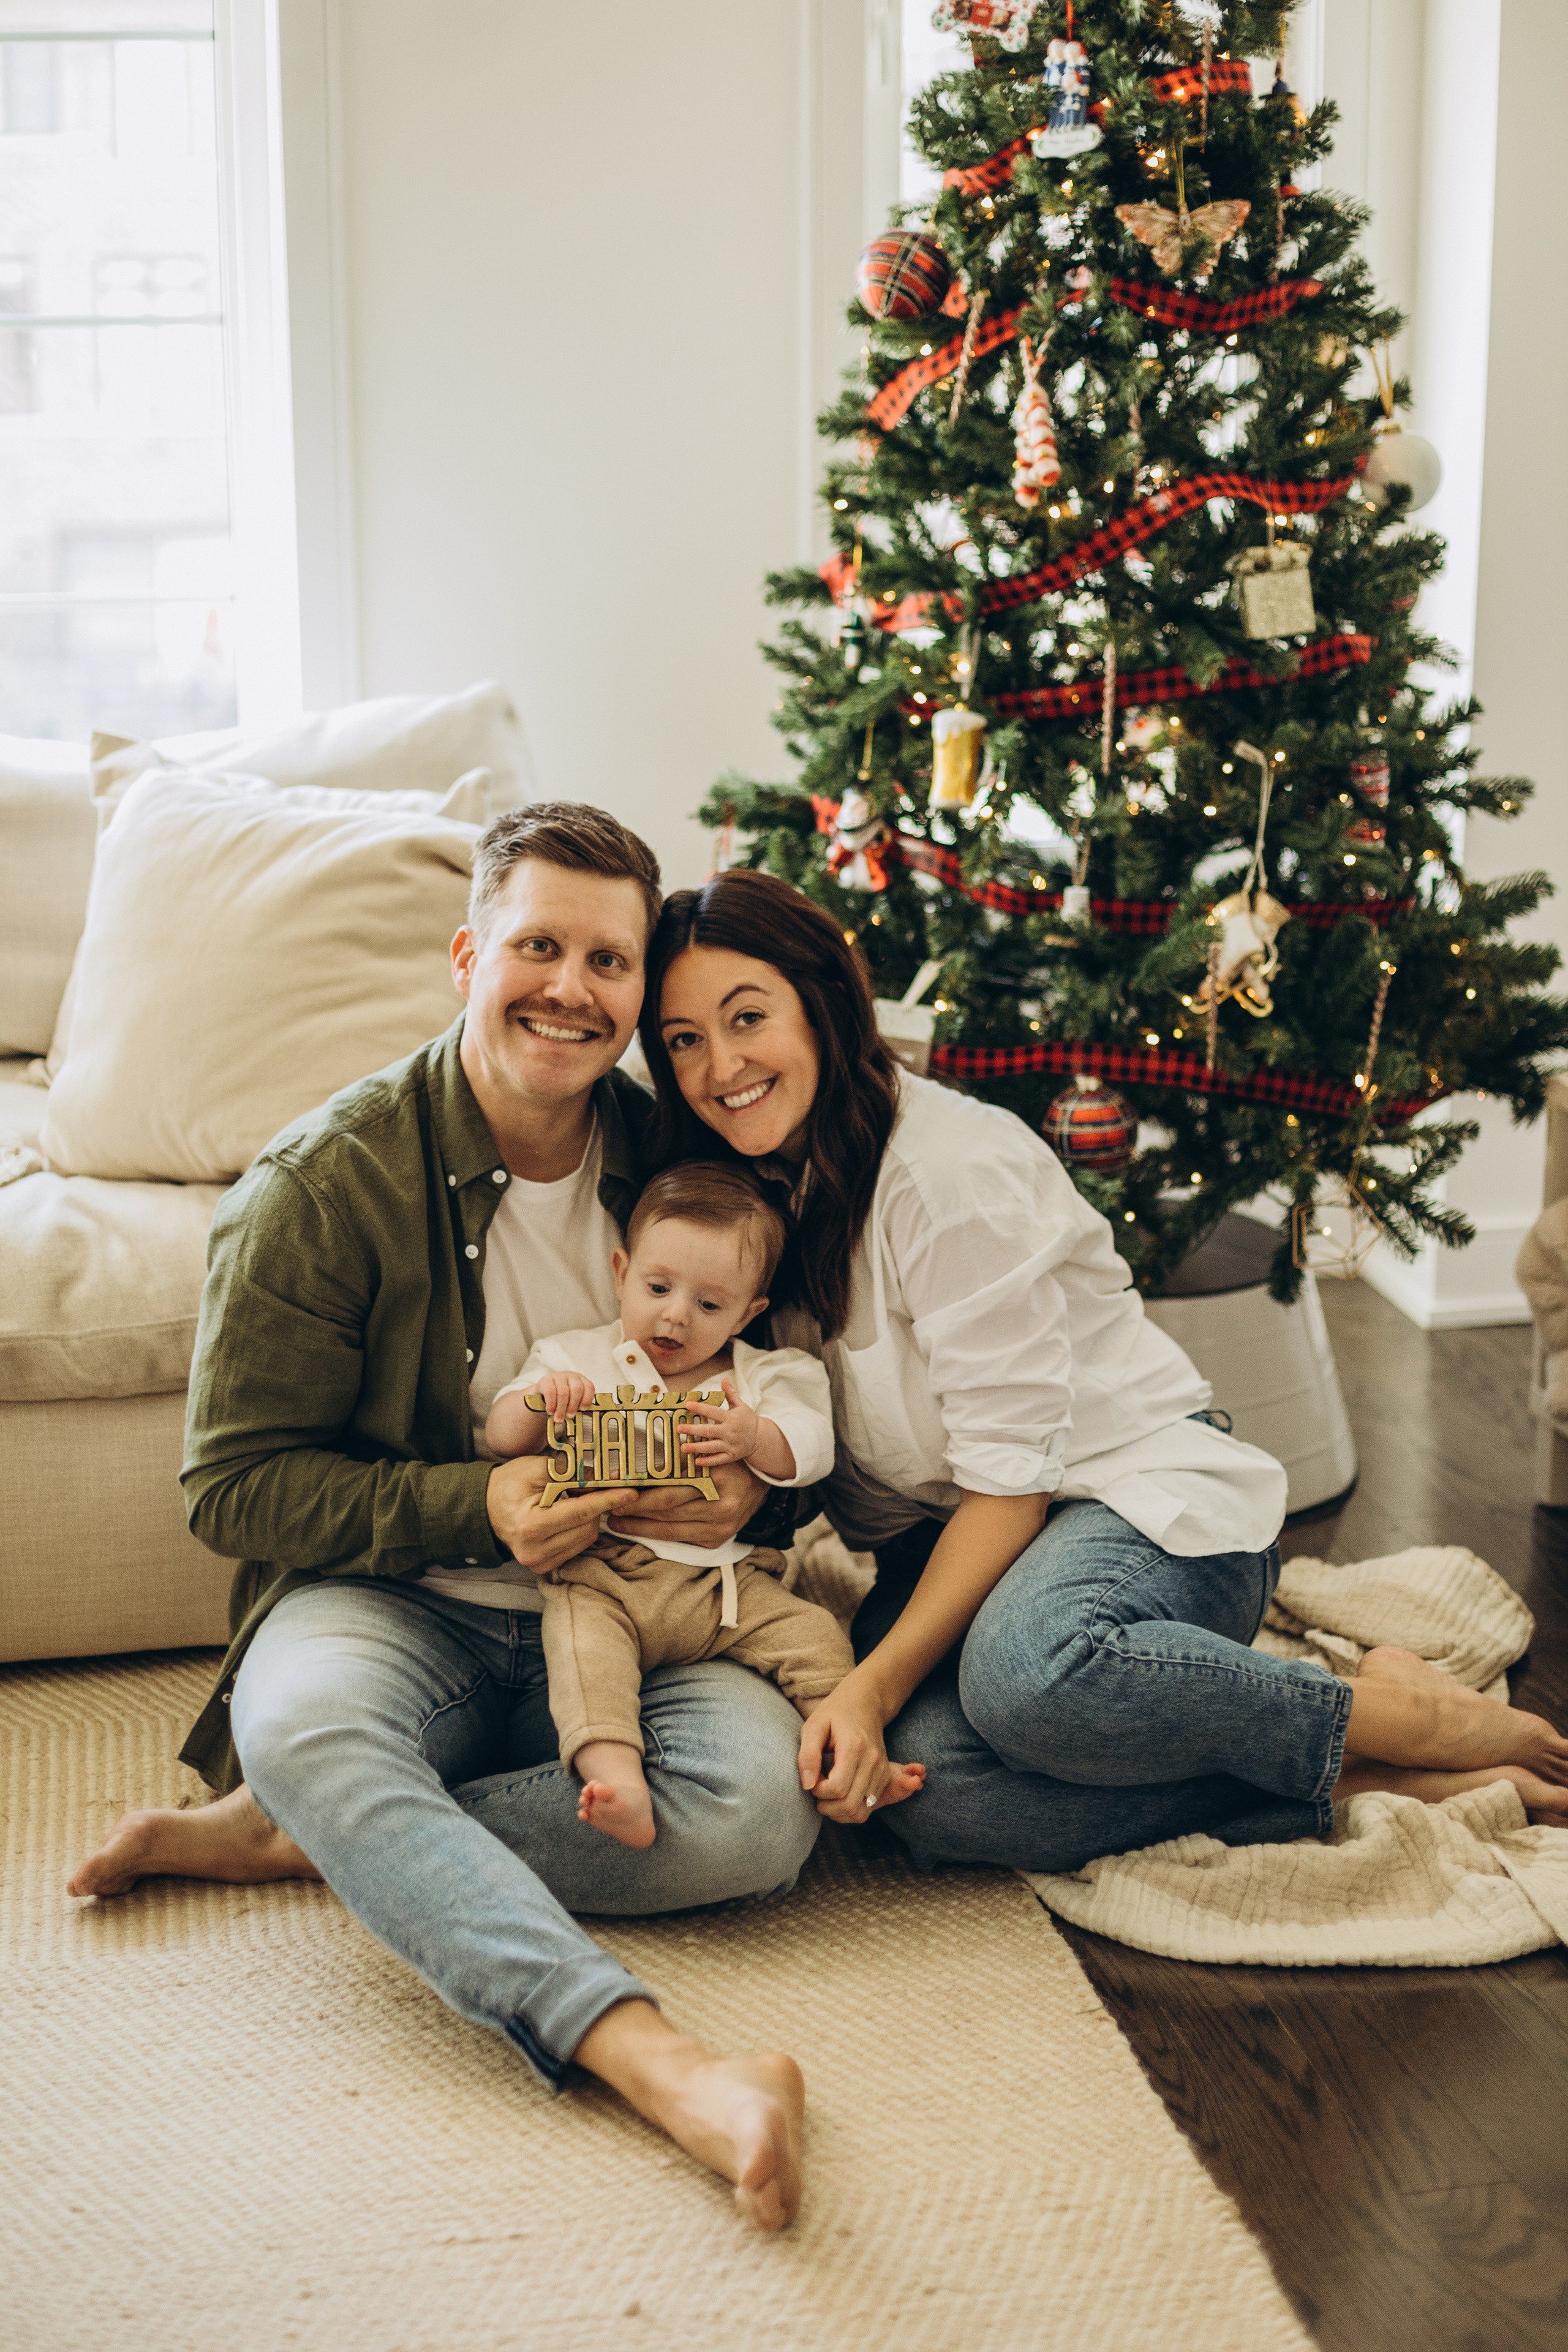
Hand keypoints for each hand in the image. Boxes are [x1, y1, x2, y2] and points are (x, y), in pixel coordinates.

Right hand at [485, 1455, 634, 1572]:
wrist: (484, 1507)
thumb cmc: (509, 1484)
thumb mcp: (537, 1469)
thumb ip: (572, 1472)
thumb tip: (607, 1475)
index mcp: (531, 1525)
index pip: (581, 1512)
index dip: (608, 1500)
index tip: (630, 1491)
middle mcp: (534, 1550)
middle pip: (587, 1528)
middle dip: (597, 1506)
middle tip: (595, 1488)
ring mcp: (537, 1563)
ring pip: (585, 1540)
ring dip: (590, 1519)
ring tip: (576, 1500)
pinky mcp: (542, 1567)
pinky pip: (576, 1548)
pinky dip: (580, 1530)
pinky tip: (570, 1517)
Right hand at [534, 1368, 597, 1419]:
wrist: (543, 1394)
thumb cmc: (563, 1400)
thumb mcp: (574, 1401)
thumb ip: (583, 1407)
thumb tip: (601, 1415)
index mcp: (582, 1380)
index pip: (589, 1387)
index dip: (588, 1399)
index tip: (583, 1409)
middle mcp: (571, 1376)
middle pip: (577, 1389)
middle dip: (573, 1405)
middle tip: (569, 1416)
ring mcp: (559, 1376)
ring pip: (563, 1393)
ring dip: (561, 1408)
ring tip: (559, 1418)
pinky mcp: (546, 1380)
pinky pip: (550, 1392)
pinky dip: (551, 1404)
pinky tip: (550, 1411)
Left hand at [605, 1456, 765, 1548]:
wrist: (758, 1486)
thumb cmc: (726, 1465)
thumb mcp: (707, 1454)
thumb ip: (679, 1455)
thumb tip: (638, 1456)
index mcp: (717, 1478)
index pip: (670, 1486)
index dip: (641, 1490)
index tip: (618, 1489)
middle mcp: (720, 1505)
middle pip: (667, 1509)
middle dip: (634, 1509)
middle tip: (610, 1507)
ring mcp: (719, 1527)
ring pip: (669, 1528)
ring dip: (639, 1526)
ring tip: (617, 1521)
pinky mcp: (715, 1540)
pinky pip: (679, 1539)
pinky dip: (656, 1535)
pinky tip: (639, 1529)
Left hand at [678, 1378, 757, 1467]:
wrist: (760, 1438)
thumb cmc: (747, 1420)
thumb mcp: (741, 1405)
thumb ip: (731, 1394)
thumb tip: (724, 1380)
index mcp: (731, 1418)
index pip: (713, 1411)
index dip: (700, 1408)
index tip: (687, 1405)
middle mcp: (730, 1432)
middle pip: (709, 1431)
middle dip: (693, 1430)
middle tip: (679, 1428)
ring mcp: (730, 1445)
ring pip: (711, 1447)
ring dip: (696, 1448)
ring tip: (683, 1447)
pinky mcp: (731, 1456)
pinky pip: (718, 1460)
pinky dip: (708, 1461)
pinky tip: (697, 1461)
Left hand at [798, 1668, 907, 1822]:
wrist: (865, 1703)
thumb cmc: (835, 1713)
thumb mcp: (814, 1726)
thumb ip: (807, 1755)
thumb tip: (807, 1785)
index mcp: (854, 1747)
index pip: (837, 1788)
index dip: (818, 1790)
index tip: (811, 1777)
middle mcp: (873, 1762)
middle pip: (849, 1805)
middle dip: (826, 1805)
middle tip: (816, 1787)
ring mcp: (881, 1771)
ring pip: (859, 1813)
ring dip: (837, 1811)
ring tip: (826, 1793)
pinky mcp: (884, 1778)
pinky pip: (867, 1809)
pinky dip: (849, 1810)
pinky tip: (838, 1795)